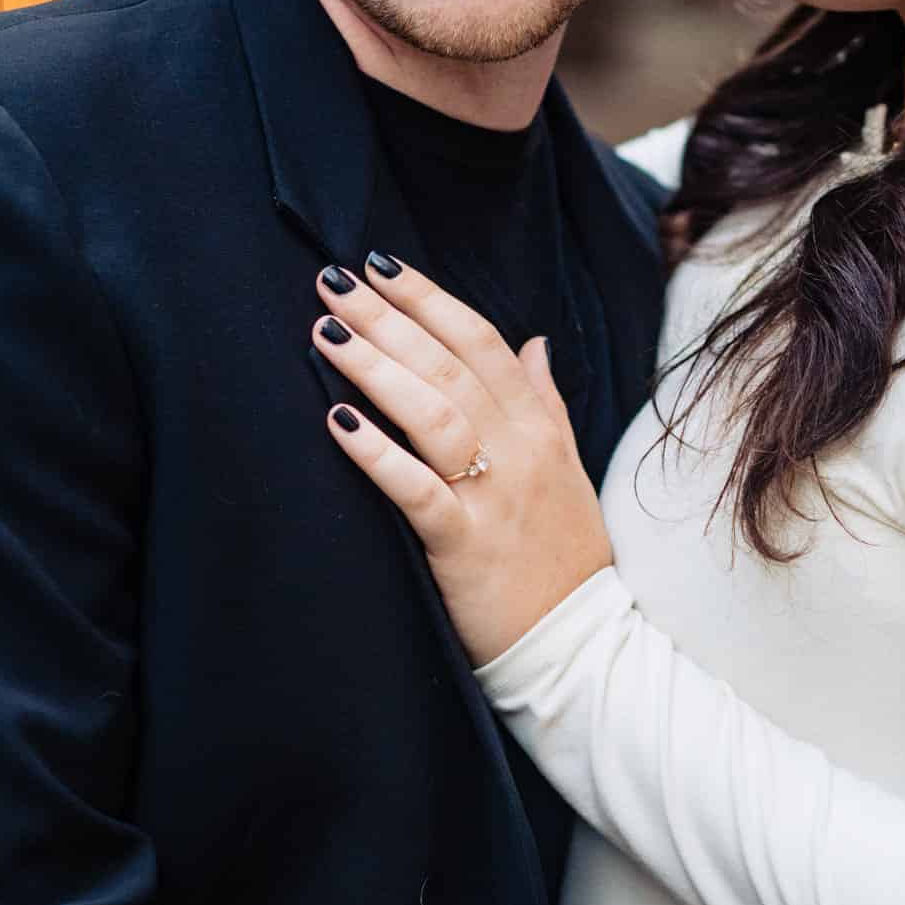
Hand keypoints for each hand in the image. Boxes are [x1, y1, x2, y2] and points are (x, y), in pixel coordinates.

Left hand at [310, 257, 612, 666]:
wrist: (580, 640)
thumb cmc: (563, 552)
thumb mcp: (568, 466)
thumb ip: (545, 401)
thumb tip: (534, 342)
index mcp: (539, 426)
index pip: (482, 341)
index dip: (429, 298)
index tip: (380, 264)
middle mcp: (520, 449)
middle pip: (449, 364)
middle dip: (387, 316)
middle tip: (333, 280)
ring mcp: (493, 496)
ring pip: (433, 412)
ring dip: (375, 367)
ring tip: (325, 332)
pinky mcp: (464, 545)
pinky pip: (418, 489)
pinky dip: (377, 453)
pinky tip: (336, 420)